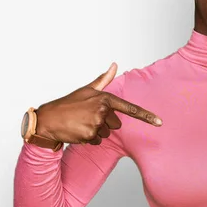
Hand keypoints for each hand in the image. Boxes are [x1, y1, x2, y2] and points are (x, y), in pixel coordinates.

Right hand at [35, 63, 161, 144]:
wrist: (48, 119)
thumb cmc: (68, 103)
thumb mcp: (87, 89)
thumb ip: (104, 79)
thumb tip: (115, 64)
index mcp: (105, 98)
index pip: (130, 108)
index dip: (146, 116)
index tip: (159, 122)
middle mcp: (103, 111)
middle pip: (116, 124)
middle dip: (104, 123)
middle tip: (88, 117)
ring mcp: (96, 124)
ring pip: (107, 133)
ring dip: (96, 131)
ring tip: (82, 123)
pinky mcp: (90, 135)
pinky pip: (98, 141)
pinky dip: (90, 138)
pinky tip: (79, 131)